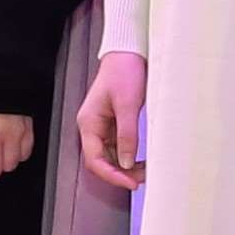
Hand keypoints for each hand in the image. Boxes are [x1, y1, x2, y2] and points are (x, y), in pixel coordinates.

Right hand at [76, 50, 147, 193]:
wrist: (128, 51)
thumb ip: (127, 135)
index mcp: (89, 123)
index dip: (111, 175)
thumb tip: (126, 163)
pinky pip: (118, 146)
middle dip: (120, 173)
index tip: (131, 183)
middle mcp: (92, 127)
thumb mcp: (127, 104)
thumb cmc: (125, 72)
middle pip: (101, 161)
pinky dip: (129, 156)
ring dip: (126, 166)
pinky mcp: (113, 123)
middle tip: (143, 179)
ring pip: (111, 156)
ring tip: (146, 170)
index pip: (94, 160)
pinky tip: (142, 159)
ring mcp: (102, 126)